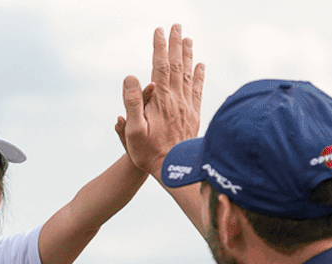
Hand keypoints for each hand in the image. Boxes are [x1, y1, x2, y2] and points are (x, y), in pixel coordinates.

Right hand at [120, 24, 204, 177]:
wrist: (175, 169)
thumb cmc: (149, 153)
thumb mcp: (132, 131)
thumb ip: (132, 102)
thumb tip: (130, 77)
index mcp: (161, 99)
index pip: (160, 65)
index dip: (159, 46)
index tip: (159, 30)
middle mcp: (177, 98)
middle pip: (176, 64)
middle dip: (176, 44)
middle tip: (176, 26)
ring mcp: (187, 106)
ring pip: (188, 73)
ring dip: (187, 55)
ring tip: (188, 39)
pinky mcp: (194, 115)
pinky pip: (197, 90)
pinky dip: (199, 75)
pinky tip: (200, 66)